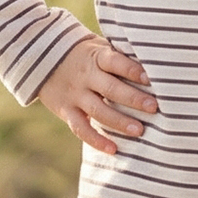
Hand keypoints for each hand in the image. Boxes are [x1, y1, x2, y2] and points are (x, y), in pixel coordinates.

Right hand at [38, 37, 156, 154]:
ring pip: (98, 110)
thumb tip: (155, 66)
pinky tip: (113, 149)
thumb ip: (120, 57)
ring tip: (139, 131)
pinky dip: (96, 140)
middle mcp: (85, 76)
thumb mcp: (98, 47)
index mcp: (96, 57)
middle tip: (154, 108)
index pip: (115, 62)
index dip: (132, 70)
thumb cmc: (84, 53)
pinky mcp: (66, 111)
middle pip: (110, 89)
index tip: (150, 79)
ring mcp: (74, 95)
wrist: (42, 56)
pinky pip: (81, 128)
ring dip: (119, 121)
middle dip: (133, 99)